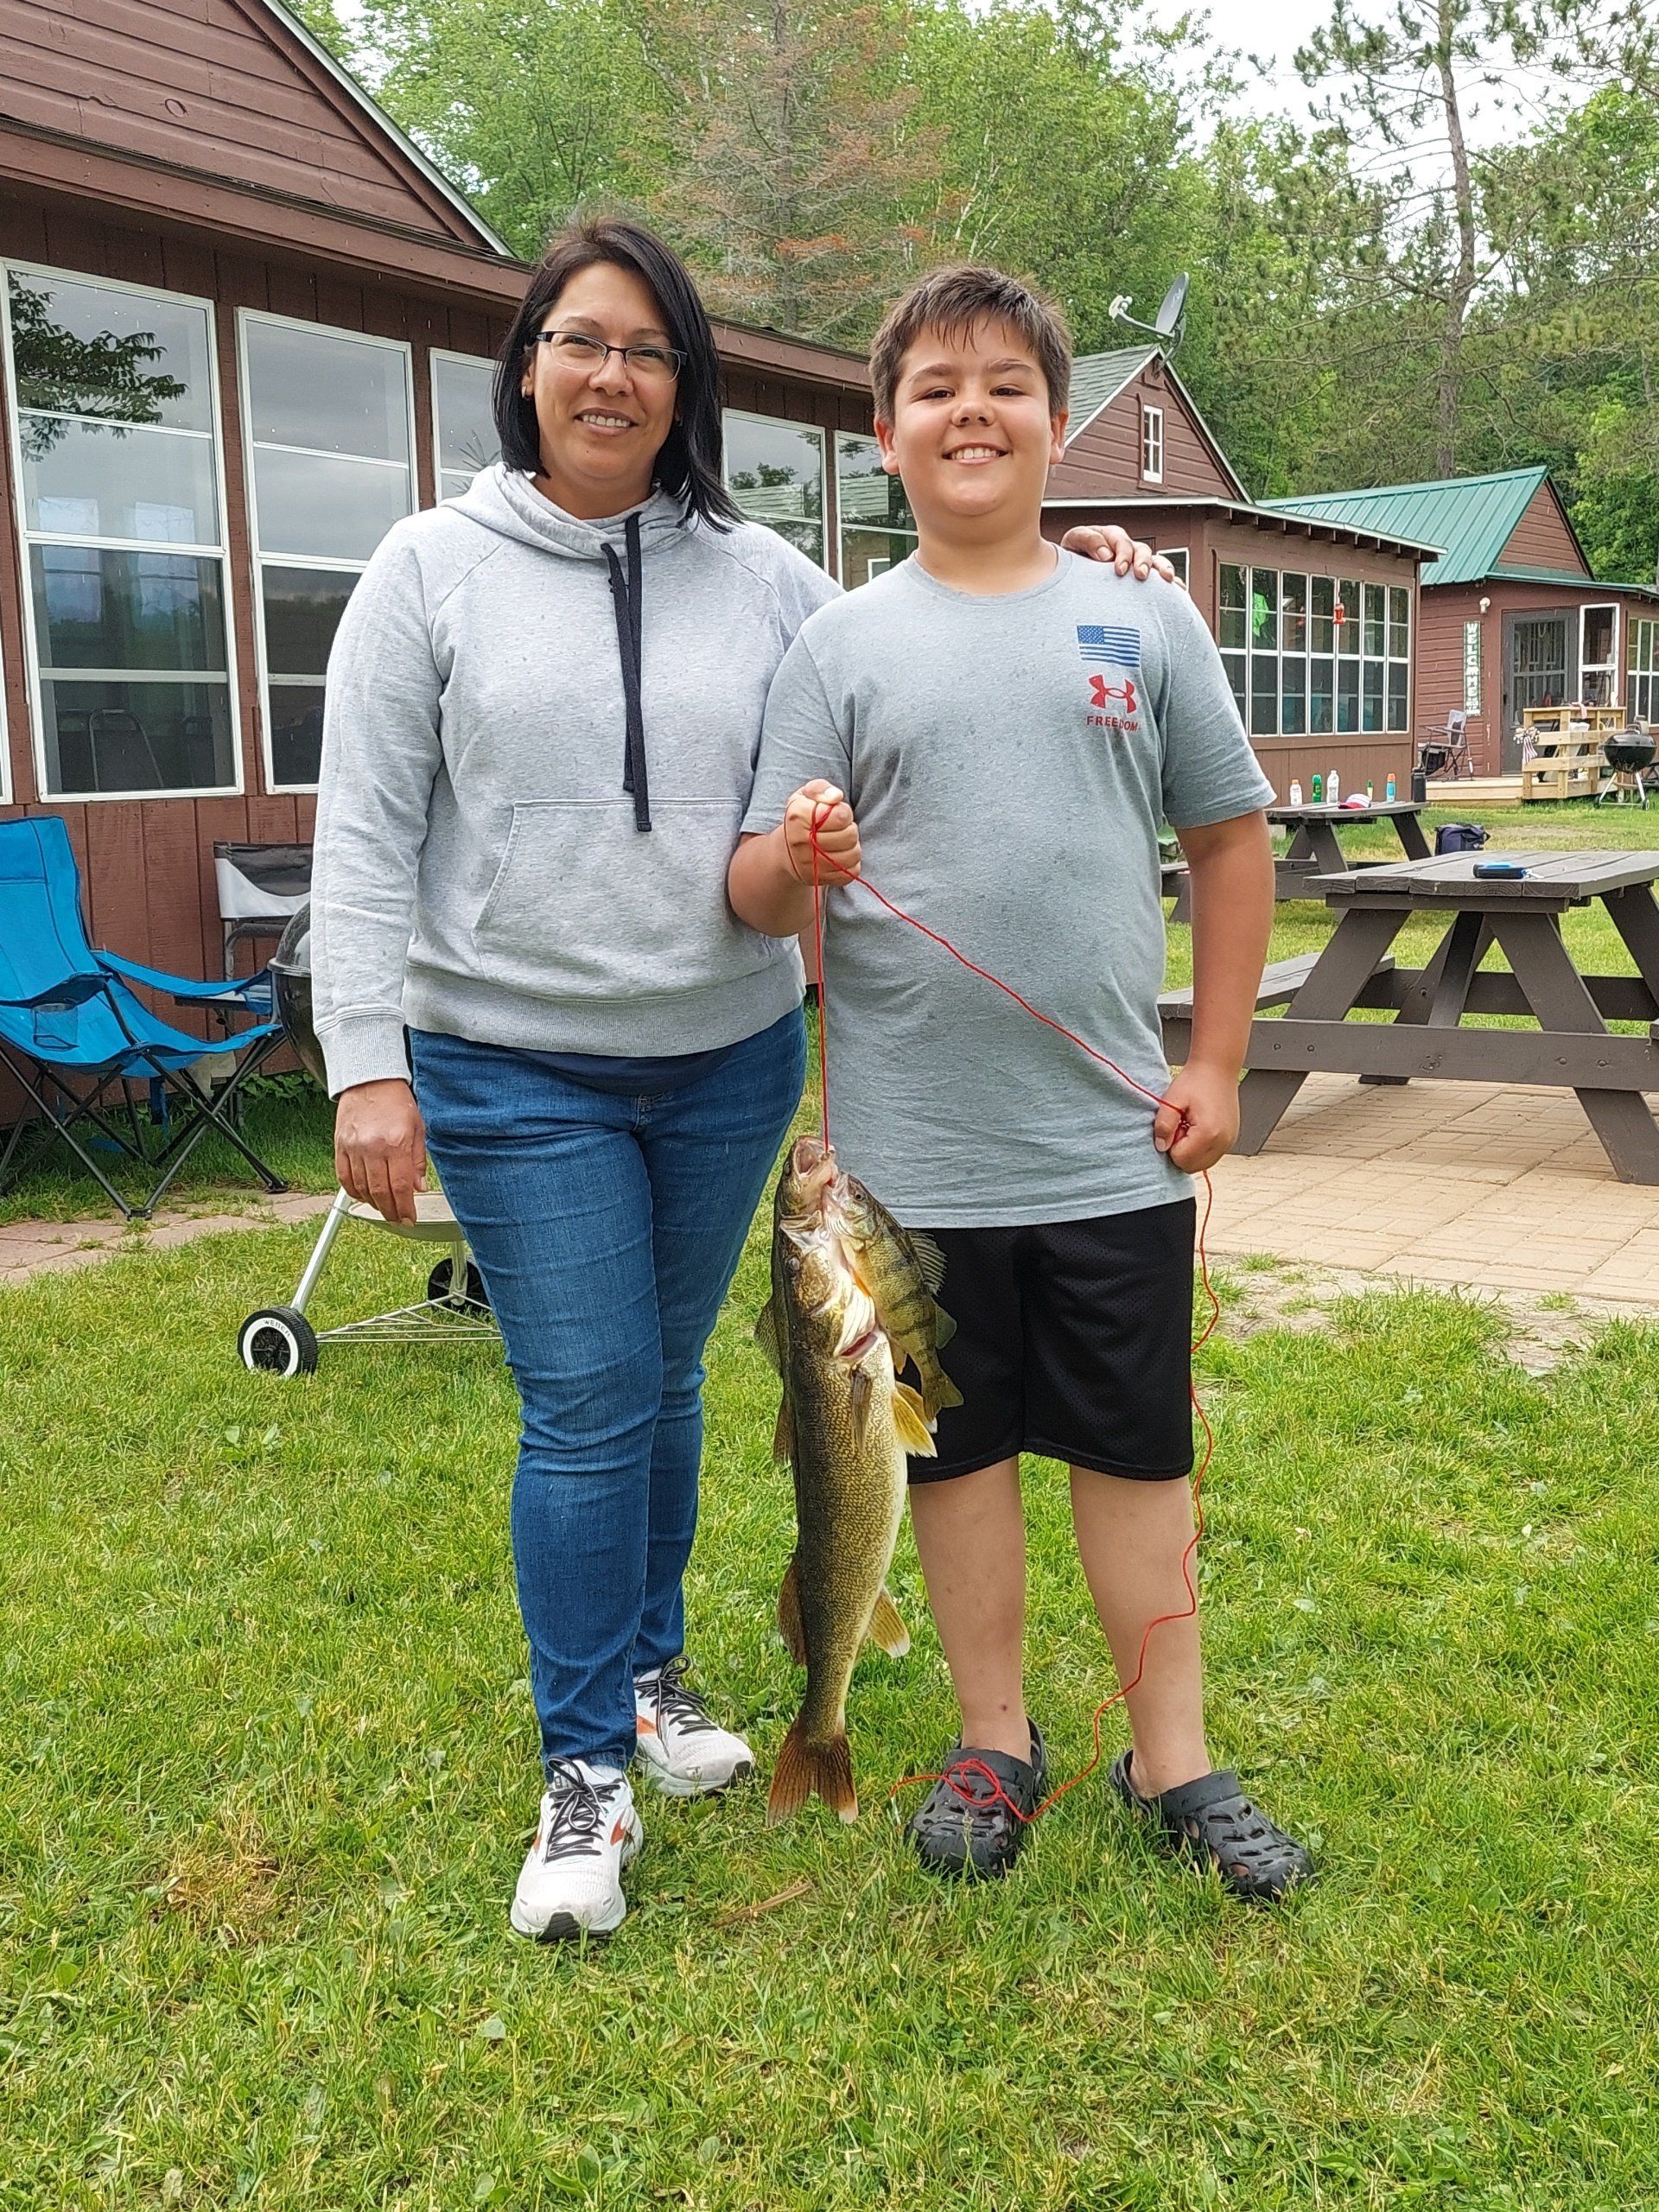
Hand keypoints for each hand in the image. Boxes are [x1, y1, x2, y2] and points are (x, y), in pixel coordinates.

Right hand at [334, 1078, 426, 1224]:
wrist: (370, 1080)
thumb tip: (419, 1188)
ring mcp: (353, 1147)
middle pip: (380, 1192)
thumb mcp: (418, 1129)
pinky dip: (353, 1191)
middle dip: (390, 1211)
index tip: (409, 1218)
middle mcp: (373, 1147)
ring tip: (383, 1207)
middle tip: (397, 1218)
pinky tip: (363, 1195)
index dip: (405, 1207)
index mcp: (396, 1143)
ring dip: (373, 1203)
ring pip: (361, 1188)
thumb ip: (418, 1161)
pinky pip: (344, 1177)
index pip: (401, 1186)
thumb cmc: (397, 1102)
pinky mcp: (340, 1146)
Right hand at [784, 780, 860, 885]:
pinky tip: (838, 855)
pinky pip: (851, 871)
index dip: (844, 812)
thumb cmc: (801, 819)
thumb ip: (820, 789)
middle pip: (849, 835)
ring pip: (853, 854)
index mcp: (797, 816)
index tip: (834, 812)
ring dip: (852, 846)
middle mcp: (800, 843)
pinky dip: (850, 863)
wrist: (786, 852)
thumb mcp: (805, 796)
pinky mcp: (819, 880)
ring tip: (840, 841)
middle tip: (838, 828)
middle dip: (849, 828)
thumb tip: (836, 797)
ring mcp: (809, 865)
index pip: (841, 815)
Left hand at [1060, 524, 1178, 582]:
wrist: (1067, 580)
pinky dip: (1171, 582)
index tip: (1117, 569)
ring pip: (1154, 561)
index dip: (1121, 553)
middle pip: (1141, 550)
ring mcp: (1135, 563)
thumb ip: (1087, 541)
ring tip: (1166, 579)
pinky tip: (1178, 589)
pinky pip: (1160, 578)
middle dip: (1142, 561)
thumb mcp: (1073, 544)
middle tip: (1139, 575)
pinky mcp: (1140, 579)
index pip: (1119, 540)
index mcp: (1108, 537)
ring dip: (1161, 568)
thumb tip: (1106, 554)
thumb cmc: (1069, 561)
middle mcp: (1125, 549)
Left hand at [1152, 1060, 1239, 1172]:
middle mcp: (1223, 1141)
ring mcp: (1229, 1142)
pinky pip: (1210, 1155)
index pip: (1180, 1159)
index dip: (1170, 1145)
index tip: (1174, 1126)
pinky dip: (1201, 1147)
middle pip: (1191, 1166)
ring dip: (1191, 1151)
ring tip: (1189, 1127)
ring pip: (1201, 1164)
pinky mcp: (1230, 1139)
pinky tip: (1198, 1128)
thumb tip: (1160, 1146)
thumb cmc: (1196, 1081)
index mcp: (1208, 1133)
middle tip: (1180, 1127)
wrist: (1217, 1069)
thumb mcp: (1172, 1099)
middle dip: (1180, 1151)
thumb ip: (1163, 1125)